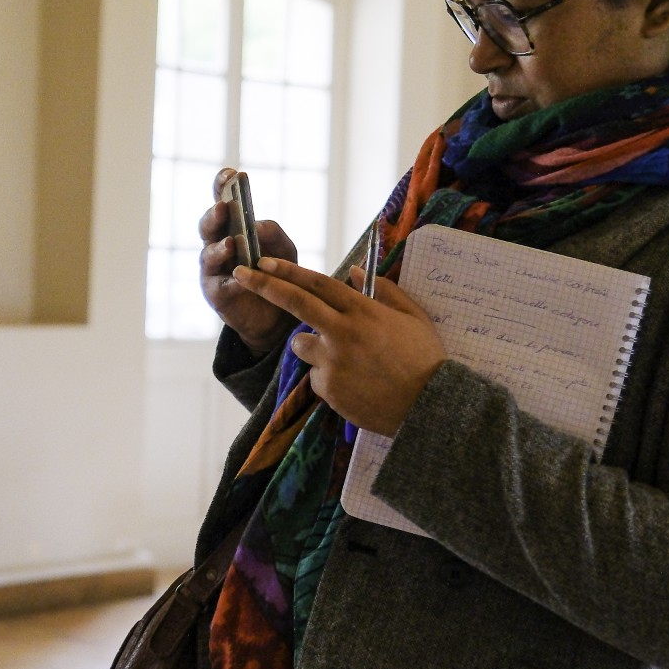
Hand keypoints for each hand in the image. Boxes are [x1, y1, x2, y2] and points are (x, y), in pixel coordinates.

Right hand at [198, 168, 297, 352]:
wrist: (278, 315)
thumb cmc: (279, 274)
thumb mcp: (284, 249)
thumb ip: (274, 234)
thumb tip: (258, 225)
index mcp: (232, 228)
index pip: (222, 201)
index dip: (221, 186)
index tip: (229, 174)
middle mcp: (218, 245)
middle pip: (208, 226)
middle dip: (214, 215)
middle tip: (224, 208)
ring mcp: (213, 270)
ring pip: (208, 254)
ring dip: (218, 248)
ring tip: (231, 244)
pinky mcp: (216, 294)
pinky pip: (221, 285)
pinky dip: (232, 280)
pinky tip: (242, 277)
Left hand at [230, 258, 445, 435]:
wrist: (427, 407)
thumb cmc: (424, 358)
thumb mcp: (414, 317)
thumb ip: (384, 290)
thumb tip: (353, 270)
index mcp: (364, 312)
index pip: (318, 283)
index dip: (288, 270)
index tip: (264, 260)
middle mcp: (343, 333)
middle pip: (294, 302)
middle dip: (263, 285)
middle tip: (240, 273)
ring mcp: (332, 361)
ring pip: (300, 343)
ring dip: (311, 345)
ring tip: (346, 358)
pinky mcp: (327, 388)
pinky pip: (315, 375)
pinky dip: (327, 376)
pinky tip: (355, 383)